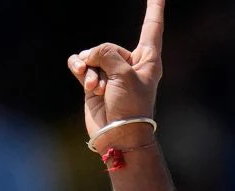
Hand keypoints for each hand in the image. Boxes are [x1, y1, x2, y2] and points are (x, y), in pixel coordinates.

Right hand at [67, 0, 165, 149]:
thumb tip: (89, 57)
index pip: (152, 28)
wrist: (119, 135)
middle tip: (107, 83)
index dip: (154, 9)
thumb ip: (107, 54)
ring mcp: (111, 72)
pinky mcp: (94, 81)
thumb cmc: (131, 107)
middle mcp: (130, 64)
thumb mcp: (124, 74)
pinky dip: (79, 69)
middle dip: (101, 60)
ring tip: (97, 87)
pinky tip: (83, 79)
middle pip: (108, 46)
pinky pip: (80, 63)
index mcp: (149, 60)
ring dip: (90, 70)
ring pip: (92, 55)